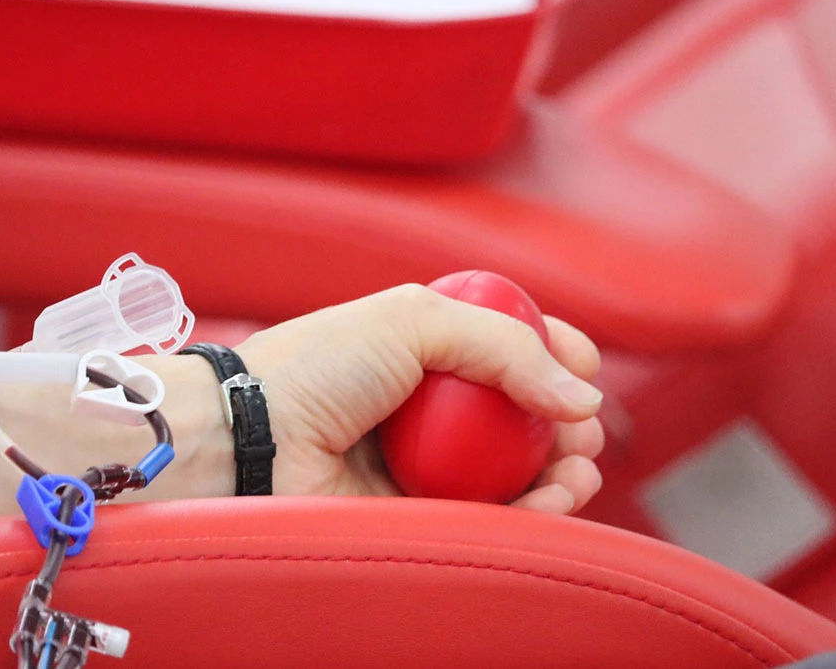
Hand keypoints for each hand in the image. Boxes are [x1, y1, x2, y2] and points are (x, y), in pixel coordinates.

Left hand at [234, 284, 605, 514]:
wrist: (249, 439)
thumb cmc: (315, 367)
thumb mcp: (414, 319)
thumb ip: (506, 345)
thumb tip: (585, 396)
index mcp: (426, 343)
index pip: (511, 345)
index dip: (556, 355)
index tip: (585, 368)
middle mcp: (432, 403)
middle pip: (525, 414)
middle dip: (569, 423)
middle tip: (585, 433)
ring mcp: (428, 460)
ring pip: (519, 470)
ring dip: (565, 470)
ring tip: (577, 470)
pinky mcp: (422, 514)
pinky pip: (493, 515)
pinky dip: (535, 510)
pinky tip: (553, 498)